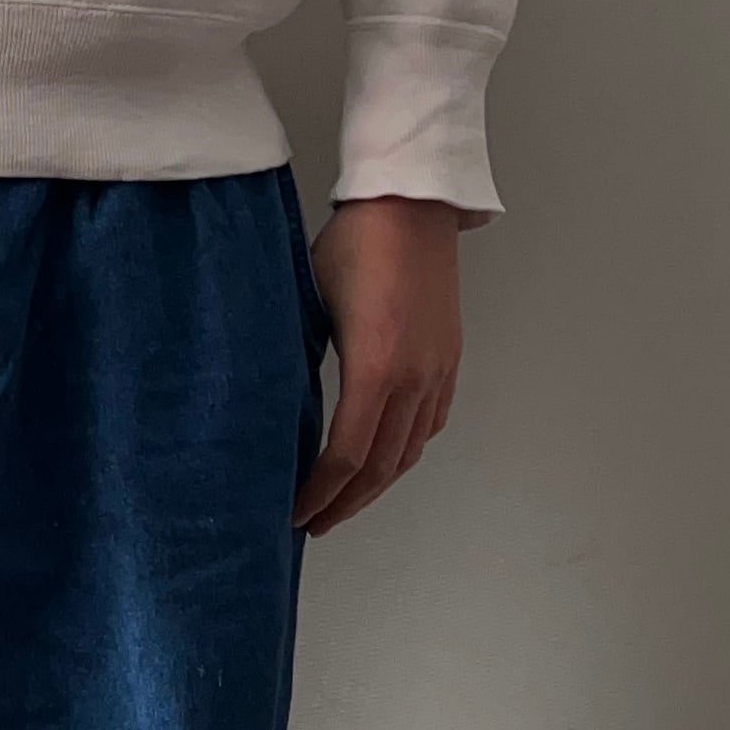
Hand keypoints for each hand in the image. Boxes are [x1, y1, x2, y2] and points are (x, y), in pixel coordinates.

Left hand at [290, 195, 462, 534]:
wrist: (412, 205)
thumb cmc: (355, 243)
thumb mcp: (311, 300)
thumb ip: (304, 357)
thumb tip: (280, 400)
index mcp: (375, 368)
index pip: (345, 456)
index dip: (319, 494)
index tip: (294, 513)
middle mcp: (414, 379)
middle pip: (381, 467)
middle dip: (346, 503)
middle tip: (315, 523)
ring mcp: (437, 372)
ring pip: (410, 451)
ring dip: (377, 484)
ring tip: (346, 500)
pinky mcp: (449, 360)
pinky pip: (430, 424)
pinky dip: (405, 451)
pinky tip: (385, 456)